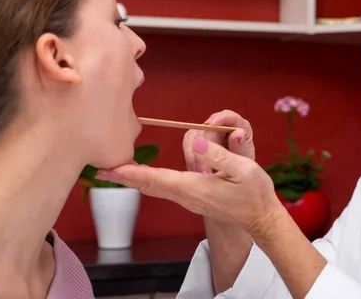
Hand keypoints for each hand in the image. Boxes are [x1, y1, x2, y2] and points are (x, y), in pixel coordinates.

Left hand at [98, 137, 282, 238]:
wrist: (260, 217)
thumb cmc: (254, 193)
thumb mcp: (243, 170)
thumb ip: (219, 156)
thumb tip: (198, 143)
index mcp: (194, 188)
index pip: (156, 179)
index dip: (132, 174)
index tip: (110, 170)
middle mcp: (186, 195)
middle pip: (149, 185)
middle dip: (125, 177)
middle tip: (100, 171)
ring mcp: (189, 199)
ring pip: (155, 187)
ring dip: (134, 179)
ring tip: (115, 171)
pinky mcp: (193, 197)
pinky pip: (164, 188)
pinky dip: (148, 181)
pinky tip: (143, 176)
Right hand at [184, 110, 254, 173]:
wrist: (233, 182)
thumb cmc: (243, 170)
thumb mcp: (245, 161)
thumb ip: (240, 147)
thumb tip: (238, 133)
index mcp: (238, 127)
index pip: (230, 116)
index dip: (221, 117)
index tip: (212, 124)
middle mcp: (221, 127)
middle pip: (207, 127)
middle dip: (205, 145)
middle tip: (207, 165)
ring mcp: (207, 134)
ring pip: (194, 135)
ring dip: (195, 154)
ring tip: (201, 172)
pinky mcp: (196, 142)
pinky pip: (188, 145)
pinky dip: (190, 158)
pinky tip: (195, 171)